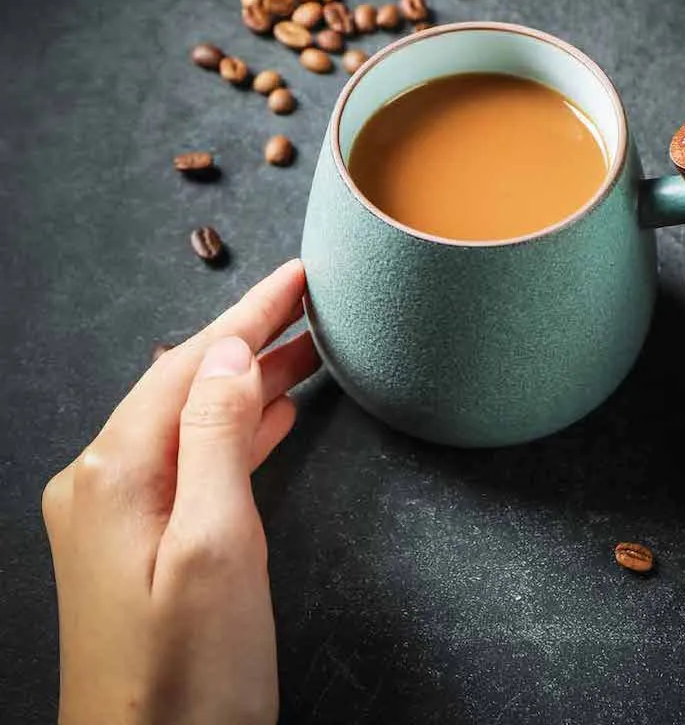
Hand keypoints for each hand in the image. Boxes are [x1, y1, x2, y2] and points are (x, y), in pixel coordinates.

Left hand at [42, 259, 320, 724]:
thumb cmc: (188, 676)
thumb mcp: (217, 546)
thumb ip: (218, 438)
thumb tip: (232, 353)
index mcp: (113, 474)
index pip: (189, 364)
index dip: (250, 315)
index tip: (298, 276)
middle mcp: (103, 482)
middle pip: (187, 384)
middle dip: (253, 339)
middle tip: (313, 301)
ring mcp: (117, 514)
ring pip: (194, 420)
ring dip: (250, 381)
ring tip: (309, 348)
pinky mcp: (140, 542)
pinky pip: (194, 460)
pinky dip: (238, 429)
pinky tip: (273, 413)